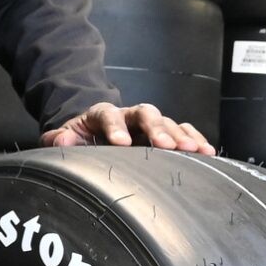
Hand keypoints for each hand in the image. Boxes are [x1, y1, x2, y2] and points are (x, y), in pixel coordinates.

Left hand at [43, 100, 214, 154]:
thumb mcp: (64, 137)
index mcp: (102, 114)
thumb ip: (58, 139)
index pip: (108, 115)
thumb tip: (64, 139)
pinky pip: (182, 131)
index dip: (115, 127)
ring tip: (195, 150)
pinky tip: (207, 151)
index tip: (121, 143)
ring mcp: (148, 124)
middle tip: (167, 146)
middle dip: (157, 129)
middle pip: (145, 114)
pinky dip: (195, 139)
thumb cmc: (81, 139)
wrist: (93, 133)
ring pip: (167, 122)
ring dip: (181, 135)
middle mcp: (129, 115)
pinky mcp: (163, 134)